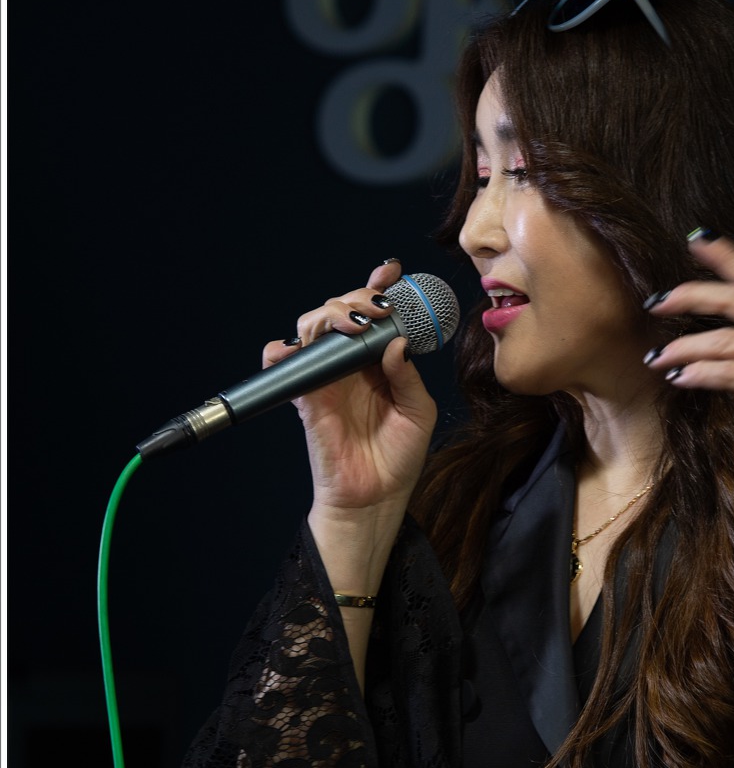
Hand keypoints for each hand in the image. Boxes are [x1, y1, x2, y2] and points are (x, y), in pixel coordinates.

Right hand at [262, 259, 437, 517]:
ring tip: (353, 324)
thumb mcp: (418, 411)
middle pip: (340, 310)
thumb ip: (407, 376)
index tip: (391, 271)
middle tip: (375, 308)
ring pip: (311, 326)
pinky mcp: (305, 396)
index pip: (373, 313)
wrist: (376, 496)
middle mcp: (350, 363)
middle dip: (356, 297)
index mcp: (378, 361)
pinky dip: (280, 350)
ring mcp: (325, 377)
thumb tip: (395, 342)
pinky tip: (299, 348)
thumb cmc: (399, 456)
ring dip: (329, 314)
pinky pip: (281, 364)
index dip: (379, 286)